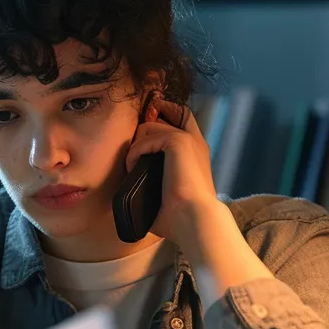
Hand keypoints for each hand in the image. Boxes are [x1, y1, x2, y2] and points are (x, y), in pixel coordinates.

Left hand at [122, 95, 230, 243]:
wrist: (193, 217)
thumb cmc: (180, 216)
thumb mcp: (169, 194)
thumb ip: (156, 183)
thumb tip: (135, 193)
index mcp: (196, 152)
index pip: (183, 117)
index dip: (166, 113)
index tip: (145, 128)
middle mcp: (194, 141)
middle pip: (169, 111)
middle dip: (148, 123)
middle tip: (135, 148)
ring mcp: (187, 139)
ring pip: (149, 127)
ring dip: (136, 146)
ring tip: (132, 167)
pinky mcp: (177, 142)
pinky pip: (144, 140)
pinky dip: (134, 154)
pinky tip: (132, 169)